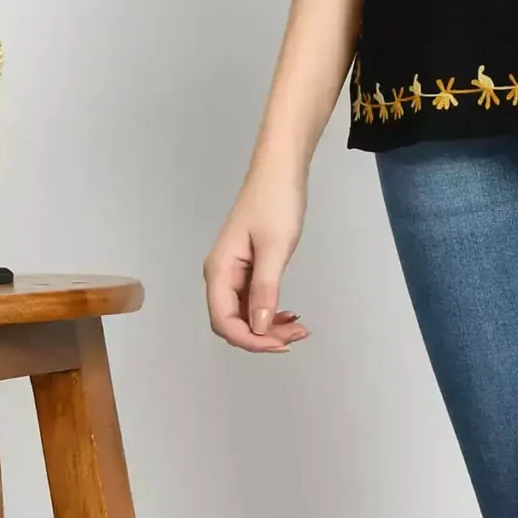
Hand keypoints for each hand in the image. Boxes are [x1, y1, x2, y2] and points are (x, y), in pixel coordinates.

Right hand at [204, 167, 310, 352]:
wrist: (279, 172)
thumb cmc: (275, 202)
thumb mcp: (275, 249)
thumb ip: (265, 290)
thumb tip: (259, 328)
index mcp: (219, 270)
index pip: (223, 321)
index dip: (250, 340)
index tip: (280, 345)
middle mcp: (220, 274)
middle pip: (231, 322)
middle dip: (261, 337)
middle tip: (295, 336)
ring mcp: (232, 272)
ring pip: (244, 314)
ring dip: (268, 327)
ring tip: (298, 328)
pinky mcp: (246, 267)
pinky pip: (253, 301)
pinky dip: (270, 312)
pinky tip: (289, 314)